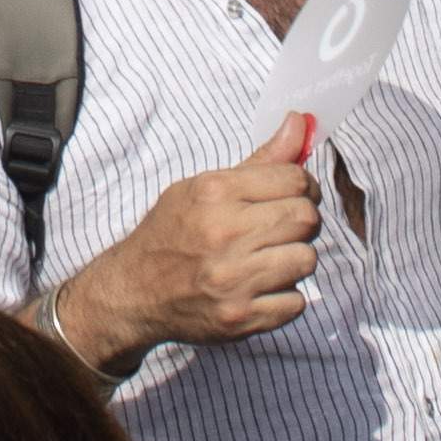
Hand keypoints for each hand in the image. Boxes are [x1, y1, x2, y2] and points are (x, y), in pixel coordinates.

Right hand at [88, 116, 324, 353]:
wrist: (134, 291)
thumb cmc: (172, 232)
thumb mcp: (204, 187)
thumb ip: (259, 161)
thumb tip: (301, 123)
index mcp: (214, 193)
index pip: (294, 180)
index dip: (303, 186)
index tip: (295, 194)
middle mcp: (223, 234)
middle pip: (306, 218)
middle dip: (303, 220)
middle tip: (284, 227)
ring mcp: (232, 280)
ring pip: (306, 260)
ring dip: (294, 259)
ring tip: (270, 258)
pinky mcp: (240, 317)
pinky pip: (296, 302)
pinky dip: (284, 296)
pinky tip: (261, 287)